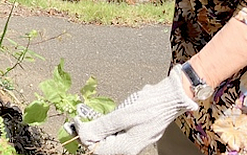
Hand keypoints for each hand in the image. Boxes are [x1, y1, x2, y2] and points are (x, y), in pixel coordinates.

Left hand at [67, 66, 197, 154]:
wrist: (170, 97)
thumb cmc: (149, 106)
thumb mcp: (122, 115)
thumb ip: (101, 126)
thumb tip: (83, 133)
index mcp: (126, 147)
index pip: (97, 149)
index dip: (83, 136)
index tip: (75, 121)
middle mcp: (129, 146)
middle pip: (101, 144)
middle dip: (89, 131)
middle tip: (79, 118)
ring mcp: (132, 138)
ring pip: (107, 136)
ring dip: (98, 126)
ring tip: (91, 115)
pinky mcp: (133, 130)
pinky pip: (115, 130)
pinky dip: (108, 123)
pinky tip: (107, 114)